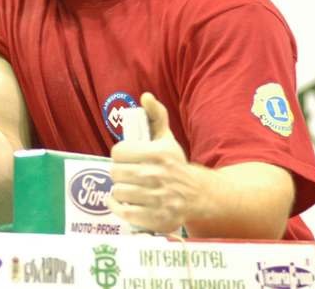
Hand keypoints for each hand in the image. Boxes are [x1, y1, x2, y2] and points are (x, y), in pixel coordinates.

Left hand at [108, 92, 202, 233]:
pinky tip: (121, 203)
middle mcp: (156, 176)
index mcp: (157, 154)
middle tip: (125, 174)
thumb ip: (156, 115)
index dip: (119, 155)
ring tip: (127, 188)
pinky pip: (124, 213)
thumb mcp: (167, 139)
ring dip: (119, 191)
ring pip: (118, 192)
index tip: (125, 158)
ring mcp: (157, 199)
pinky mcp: (156, 218)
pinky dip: (118, 208)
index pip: (118, 152)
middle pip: (115, 173)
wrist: (199, 195)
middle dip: (118, 173)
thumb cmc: (176, 165)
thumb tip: (145, 96)